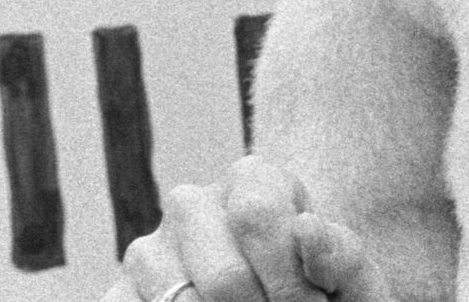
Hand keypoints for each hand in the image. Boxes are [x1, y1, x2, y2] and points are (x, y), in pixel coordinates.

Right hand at [103, 155, 392, 301]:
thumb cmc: (323, 293)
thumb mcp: (349, 275)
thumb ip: (341, 254)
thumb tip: (308, 227)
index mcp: (251, 178)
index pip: (257, 216)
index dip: (291, 278)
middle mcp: (190, 203)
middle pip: (224, 275)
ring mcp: (148, 251)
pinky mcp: (119, 295)